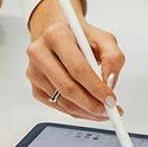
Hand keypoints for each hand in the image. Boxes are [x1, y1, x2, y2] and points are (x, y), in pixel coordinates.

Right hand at [25, 0, 123, 118]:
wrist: (60, 36)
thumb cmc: (81, 38)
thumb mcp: (104, 39)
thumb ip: (113, 58)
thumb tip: (109, 83)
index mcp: (56, 35)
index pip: (77, 68)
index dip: (96, 87)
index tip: (111, 99)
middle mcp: (39, 52)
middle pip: (67, 88)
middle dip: (92, 104)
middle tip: (109, 110)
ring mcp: (34, 71)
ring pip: (62, 101)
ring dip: (86, 111)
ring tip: (102, 110)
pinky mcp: (34, 87)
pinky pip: (57, 106)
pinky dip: (76, 111)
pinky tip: (88, 107)